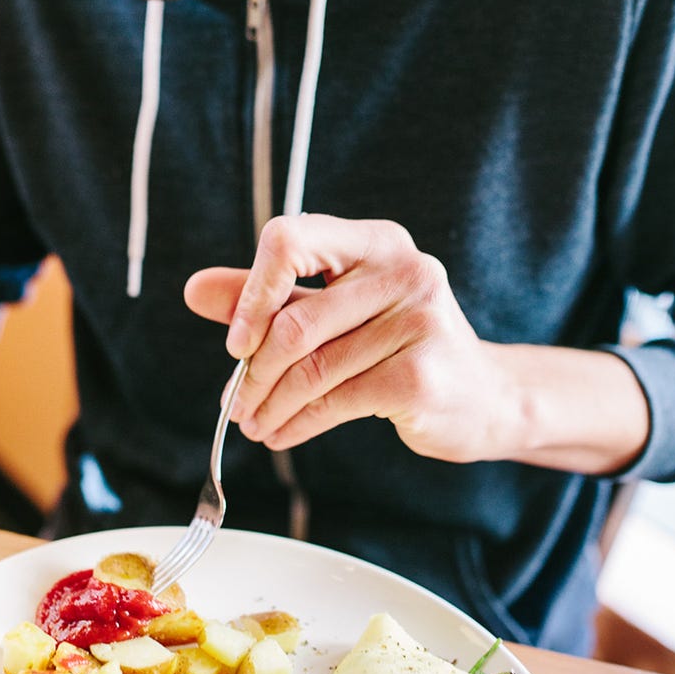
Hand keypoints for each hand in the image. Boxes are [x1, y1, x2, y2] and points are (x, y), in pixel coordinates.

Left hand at [184, 214, 519, 461]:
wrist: (479, 397)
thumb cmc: (396, 347)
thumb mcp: (330, 311)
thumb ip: (266, 297)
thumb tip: (195, 290)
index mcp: (375, 241)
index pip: (289, 239)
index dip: (251, 292)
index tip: (235, 342)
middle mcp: (403, 270)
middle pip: (295, 321)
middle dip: (254, 372)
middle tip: (234, 403)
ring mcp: (417, 321)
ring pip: (311, 368)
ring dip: (269, 405)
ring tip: (252, 424)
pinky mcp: (420, 374)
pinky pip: (334, 400)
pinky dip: (297, 423)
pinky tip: (282, 433)